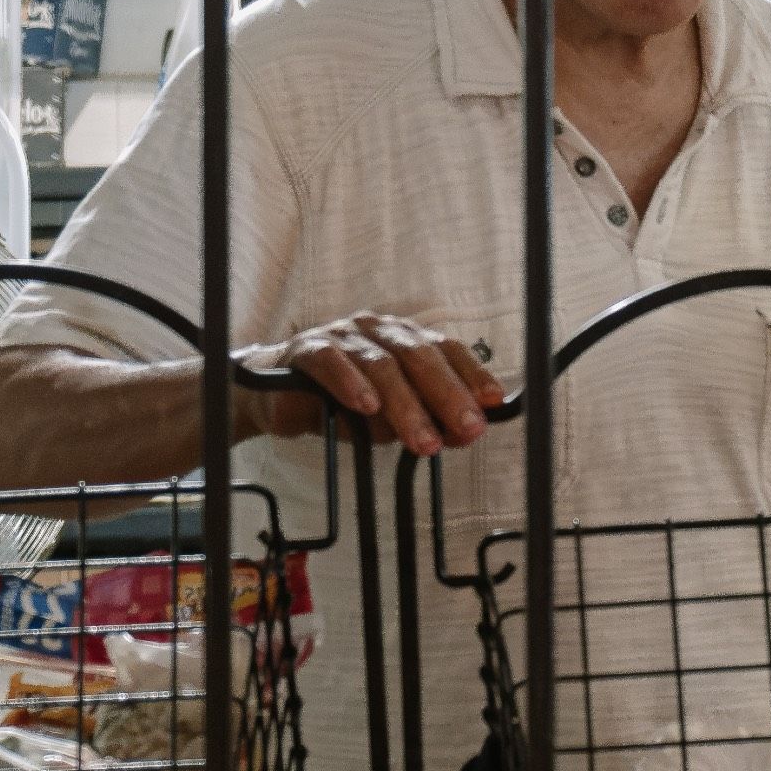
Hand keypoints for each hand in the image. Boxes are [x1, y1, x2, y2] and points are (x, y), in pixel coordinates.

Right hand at [232, 312, 503, 456]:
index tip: (493, 402)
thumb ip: (429, 422)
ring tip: (424, 440)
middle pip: (419, 356)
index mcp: (405, 339)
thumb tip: (468, 433)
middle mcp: (379, 330)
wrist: (277, 399)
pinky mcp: (308, 349)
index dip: (472, 374)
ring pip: (381, 364)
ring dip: (406, 405)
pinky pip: (332, 361)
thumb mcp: (393, 419)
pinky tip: (366, 406)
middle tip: (468, 427)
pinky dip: (351, 383)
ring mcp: (343, 335)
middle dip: (448, 394)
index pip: (446, 349)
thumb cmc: (344, 405)